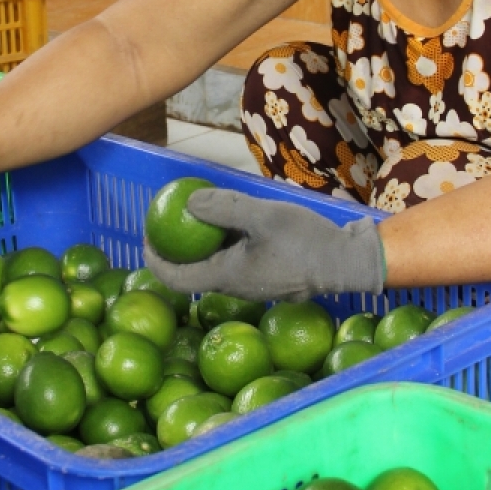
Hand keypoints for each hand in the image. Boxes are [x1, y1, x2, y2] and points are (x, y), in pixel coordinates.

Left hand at [143, 187, 384, 301]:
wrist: (345, 263)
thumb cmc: (305, 241)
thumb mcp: (263, 217)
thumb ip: (225, 208)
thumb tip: (188, 203)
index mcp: (226, 276)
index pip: (175, 278)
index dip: (153, 260)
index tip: (145, 237)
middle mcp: (234, 286)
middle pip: (192, 272)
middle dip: (174, 250)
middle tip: (168, 220)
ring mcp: (252, 285)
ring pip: (214, 266)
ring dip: (201, 246)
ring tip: (199, 215)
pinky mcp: (267, 278)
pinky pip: (234, 262)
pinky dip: (223, 245)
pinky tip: (233, 222)